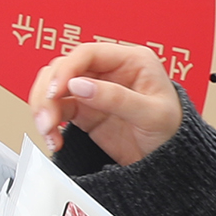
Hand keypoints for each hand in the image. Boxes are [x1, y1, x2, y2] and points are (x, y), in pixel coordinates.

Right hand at [27, 42, 184, 164]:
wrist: (171, 162)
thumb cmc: (172, 131)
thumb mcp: (151, 114)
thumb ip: (116, 98)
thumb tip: (78, 85)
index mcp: (131, 61)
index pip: (87, 53)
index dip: (67, 69)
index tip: (57, 90)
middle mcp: (108, 71)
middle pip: (62, 68)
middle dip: (49, 93)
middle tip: (47, 117)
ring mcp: (92, 90)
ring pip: (53, 87)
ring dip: (43, 107)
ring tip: (47, 130)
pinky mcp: (82, 109)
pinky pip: (55, 108)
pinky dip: (47, 123)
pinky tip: (53, 138)